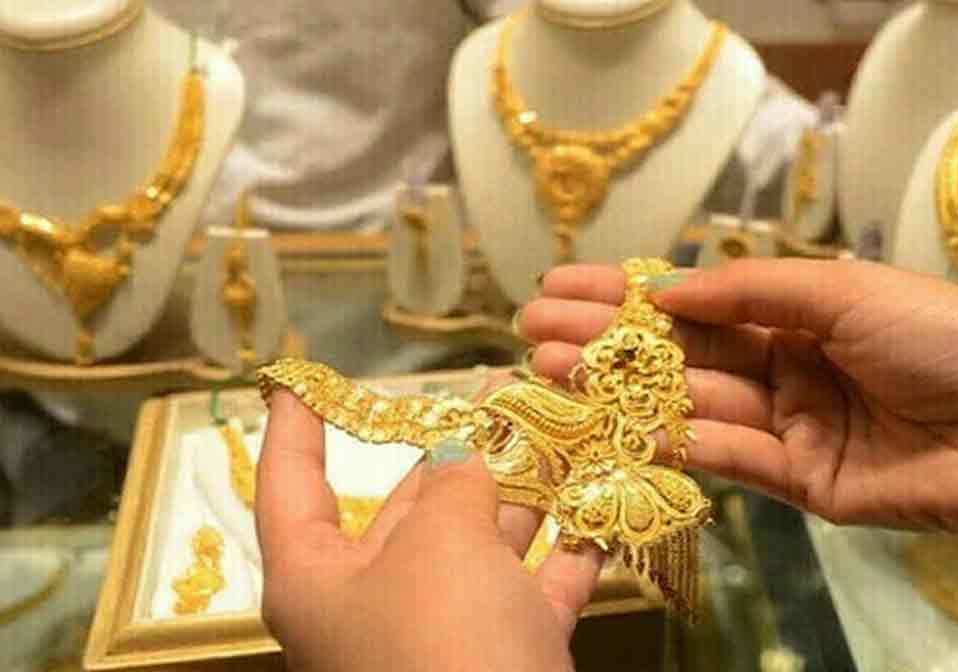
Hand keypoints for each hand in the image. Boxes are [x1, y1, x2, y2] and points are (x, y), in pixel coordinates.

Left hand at [255, 390, 602, 671]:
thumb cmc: (443, 641)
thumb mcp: (440, 542)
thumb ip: (458, 480)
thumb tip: (471, 449)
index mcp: (318, 579)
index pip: (291, 486)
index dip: (297, 426)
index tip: (302, 379)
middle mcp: (375, 606)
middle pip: (409, 509)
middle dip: (457, 447)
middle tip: (501, 388)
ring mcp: (446, 637)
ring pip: (482, 545)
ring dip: (525, 488)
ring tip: (561, 423)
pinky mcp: (509, 659)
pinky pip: (537, 589)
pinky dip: (569, 548)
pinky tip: (601, 500)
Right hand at [518, 258, 957, 621]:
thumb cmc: (949, 341)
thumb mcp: (849, 292)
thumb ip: (754, 290)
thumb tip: (668, 286)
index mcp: (807, 310)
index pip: (701, 300)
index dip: (632, 292)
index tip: (562, 283)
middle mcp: (793, 365)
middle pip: (685, 353)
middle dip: (610, 339)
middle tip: (533, 328)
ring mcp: (795, 427)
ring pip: (694, 405)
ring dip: (624, 389)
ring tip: (553, 368)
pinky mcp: (804, 485)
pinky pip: (731, 458)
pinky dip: (676, 441)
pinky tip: (620, 421)